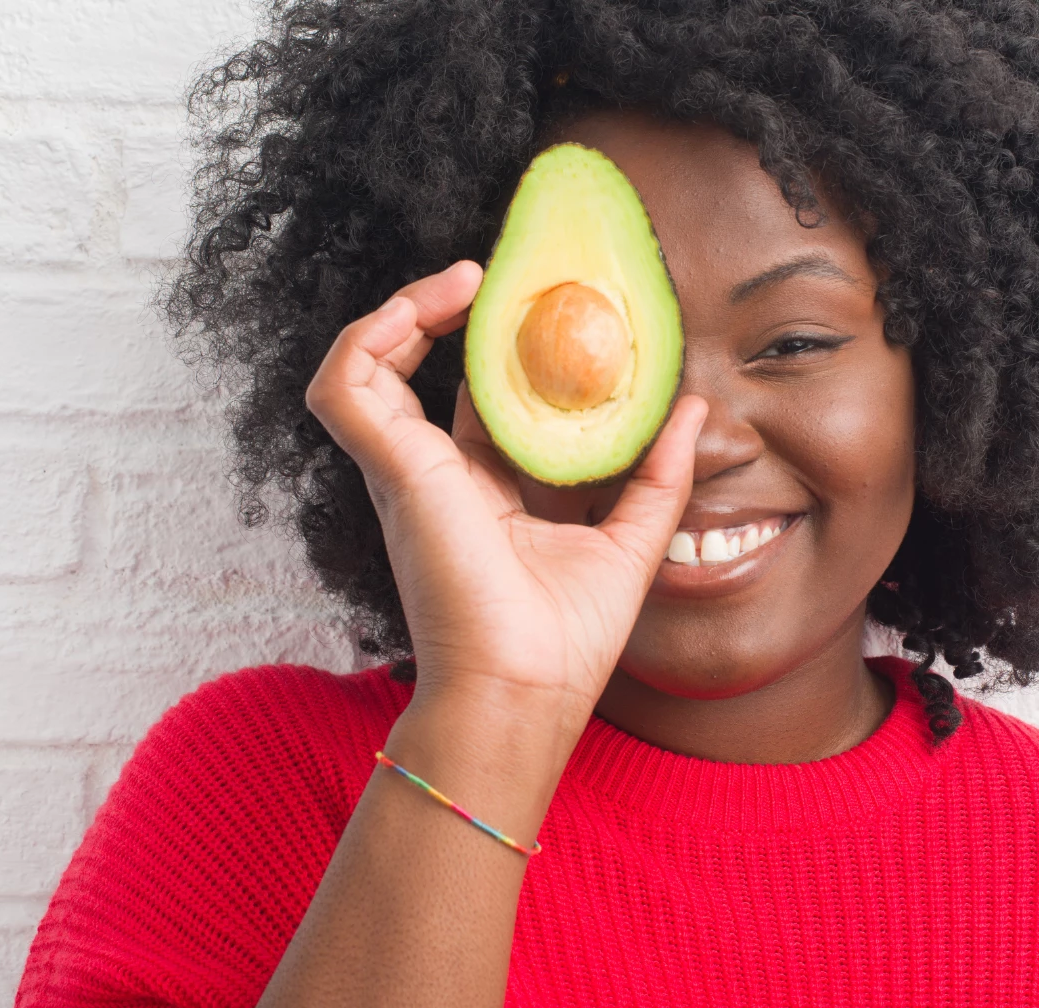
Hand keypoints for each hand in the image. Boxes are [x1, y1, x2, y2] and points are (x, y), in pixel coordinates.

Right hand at [305, 261, 706, 755]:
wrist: (523, 693)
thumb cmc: (564, 644)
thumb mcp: (632, 542)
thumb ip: (661, 475)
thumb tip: (694, 407)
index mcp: (482, 494)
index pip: (475, 401)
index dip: (499, 349)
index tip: (543, 312)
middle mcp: (436, 477)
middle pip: (416, 371)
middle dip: (444, 313)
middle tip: (497, 282)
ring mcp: (406, 472)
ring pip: (366, 366)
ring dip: (403, 310)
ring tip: (465, 282)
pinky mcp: (393, 471)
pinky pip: (344, 385)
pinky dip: (364, 337)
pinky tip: (424, 308)